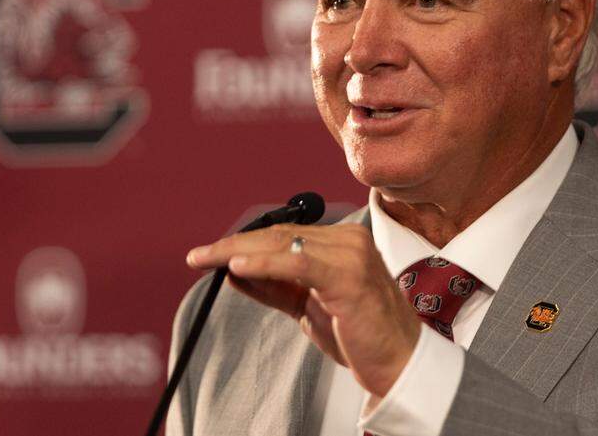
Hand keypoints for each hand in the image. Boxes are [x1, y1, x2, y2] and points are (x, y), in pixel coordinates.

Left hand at [186, 223, 421, 396]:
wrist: (399, 363)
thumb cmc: (360, 335)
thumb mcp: (309, 305)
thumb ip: (276, 286)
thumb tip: (234, 270)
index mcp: (344, 241)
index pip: (283, 235)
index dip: (243, 242)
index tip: (210, 253)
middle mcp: (350, 240)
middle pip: (279, 236)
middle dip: (233, 245)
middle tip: (198, 256)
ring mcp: (352, 255)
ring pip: (283, 246)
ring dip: (238, 252)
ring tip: (207, 259)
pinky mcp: (349, 277)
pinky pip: (297, 264)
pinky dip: (264, 264)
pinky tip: (237, 267)